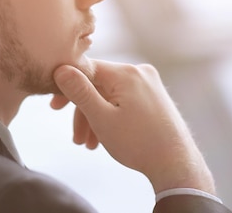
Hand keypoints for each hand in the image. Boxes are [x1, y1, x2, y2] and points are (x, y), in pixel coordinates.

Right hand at [52, 59, 215, 194]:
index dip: (68, 88)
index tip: (55, 108)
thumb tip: (61, 69)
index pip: (87, 69)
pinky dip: (112, 116)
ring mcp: (149, 83)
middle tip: (76, 139)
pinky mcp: (155, 95)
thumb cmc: (138, 143)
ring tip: (90, 145)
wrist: (176, 163)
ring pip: (111, 94)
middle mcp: (139, 71)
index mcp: (126, 72)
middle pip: (98, 85)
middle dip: (84, 112)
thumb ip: (80, 92)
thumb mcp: (101, 118)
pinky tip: (106, 137)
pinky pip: (124, 99)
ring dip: (96, 118)